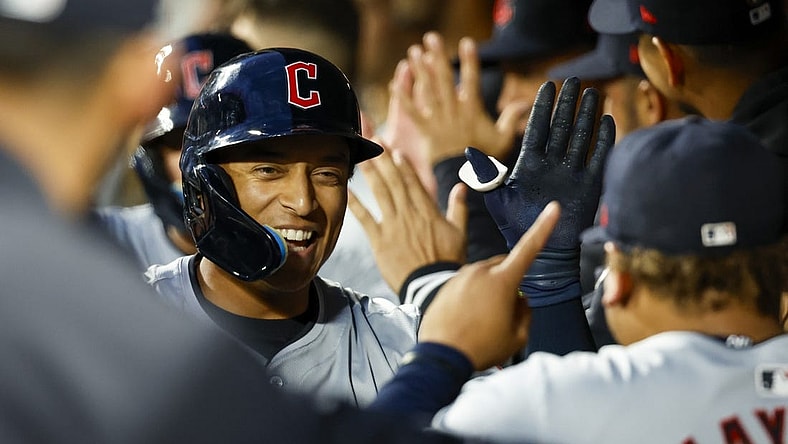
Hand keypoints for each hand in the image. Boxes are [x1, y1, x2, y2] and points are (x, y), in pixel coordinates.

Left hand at [349, 148, 467, 293]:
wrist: (432, 285)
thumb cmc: (448, 261)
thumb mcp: (460, 233)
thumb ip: (459, 208)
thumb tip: (462, 186)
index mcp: (427, 211)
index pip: (413, 182)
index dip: (403, 165)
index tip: (395, 151)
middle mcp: (408, 213)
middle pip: (395, 181)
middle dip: (384, 160)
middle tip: (375, 141)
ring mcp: (393, 225)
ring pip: (380, 193)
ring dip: (371, 173)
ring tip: (363, 157)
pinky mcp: (379, 240)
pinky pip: (365, 218)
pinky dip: (356, 203)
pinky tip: (348, 189)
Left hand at [381, 32, 527, 167]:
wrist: (466, 179)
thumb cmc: (486, 161)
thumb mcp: (503, 139)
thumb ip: (511, 118)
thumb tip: (525, 102)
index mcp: (472, 110)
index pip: (471, 79)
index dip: (469, 60)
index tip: (467, 42)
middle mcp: (453, 111)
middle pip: (444, 78)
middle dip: (438, 56)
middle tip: (432, 37)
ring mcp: (438, 120)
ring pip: (427, 90)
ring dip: (420, 70)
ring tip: (414, 51)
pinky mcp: (426, 131)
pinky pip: (412, 112)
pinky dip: (403, 99)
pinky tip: (395, 84)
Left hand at [418, 202, 560, 369]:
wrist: (439, 355)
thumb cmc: (480, 348)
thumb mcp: (516, 337)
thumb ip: (525, 313)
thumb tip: (520, 299)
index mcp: (502, 281)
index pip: (529, 249)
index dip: (544, 227)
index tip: (554, 208)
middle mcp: (479, 271)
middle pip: (504, 267)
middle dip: (509, 283)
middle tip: (504, 314)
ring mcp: (460, 276)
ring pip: (484, 276)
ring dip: (488, 292)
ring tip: (480, 322)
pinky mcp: (446, 285)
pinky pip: (466, 284)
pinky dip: (471, 297)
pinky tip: (466, 319)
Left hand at [463, 77, 614, 306]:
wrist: (540, 251)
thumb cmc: (516, 226)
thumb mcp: (499, 198)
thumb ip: (488, 176)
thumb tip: (469, 154)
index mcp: (528, 164)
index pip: (536, 129)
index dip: (542, 108)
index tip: (547, 86)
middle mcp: (551, 164)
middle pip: (561, 127)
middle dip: (567, 104)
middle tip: (574, 81)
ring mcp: (570, 172)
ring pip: (580, 137)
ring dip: (587, 116)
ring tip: (593, 93)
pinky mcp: (588, 185)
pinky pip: (597, 158)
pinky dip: (604, 141)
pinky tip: (608, 121)